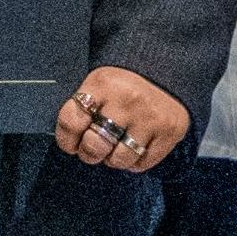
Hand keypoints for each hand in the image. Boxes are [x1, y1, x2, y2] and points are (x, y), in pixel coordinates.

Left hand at [56, 66, 188, 169]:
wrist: (167, 72)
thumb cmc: (123, 85)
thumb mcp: (99, 84)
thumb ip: (83, 108)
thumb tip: (71, 143)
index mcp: (102, 84)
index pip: (71, 122)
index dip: (66, 140)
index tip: (71, 144)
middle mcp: (127, 100)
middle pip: (94, 145)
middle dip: (89, 153)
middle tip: (94, 150)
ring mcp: (150, 117)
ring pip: (119, 159)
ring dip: (113, 159)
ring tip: (115, 148)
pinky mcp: (170, 131)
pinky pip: (142, 163)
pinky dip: (135, 161)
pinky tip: (135, 147)